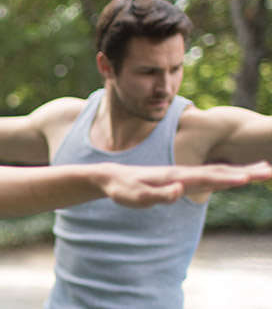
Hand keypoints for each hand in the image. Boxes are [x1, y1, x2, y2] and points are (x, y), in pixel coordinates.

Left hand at [101, 161, 271, 207]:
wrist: (111, 177)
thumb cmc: (123, 189)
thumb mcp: (137, 197)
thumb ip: (159, 195)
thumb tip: (180, 191)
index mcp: (176, 176)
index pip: (207, 177)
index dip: (228, 178)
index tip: (250, 177)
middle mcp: (183, 173)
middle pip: (219, 171)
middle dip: (246, 171)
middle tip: (271, 170)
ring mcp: (183, 175)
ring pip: (217, 172)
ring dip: (241, 170)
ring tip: (264, 169)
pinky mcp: (181, 179)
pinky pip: (209, 176)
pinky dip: (227, 175)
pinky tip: (238, 176)